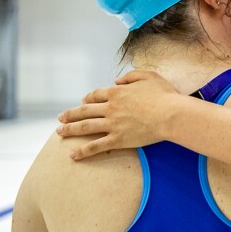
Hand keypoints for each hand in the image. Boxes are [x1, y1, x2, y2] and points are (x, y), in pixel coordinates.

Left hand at [57, 70, 178, 159]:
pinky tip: (72, 155)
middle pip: (85, 111)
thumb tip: (117, 80)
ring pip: (86, 127)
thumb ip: (131, 76)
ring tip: (59, 132)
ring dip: (70, 129)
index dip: (87, 99)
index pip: (96, 95)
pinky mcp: (118, 139)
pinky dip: (83, 151)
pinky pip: (96, 146)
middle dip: (71, 114)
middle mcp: (110, 108)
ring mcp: (112, 124)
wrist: (170, 114)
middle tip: (60, 118)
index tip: (82, 102)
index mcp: (117, 92)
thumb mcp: (149, 76)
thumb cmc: (164, 95)